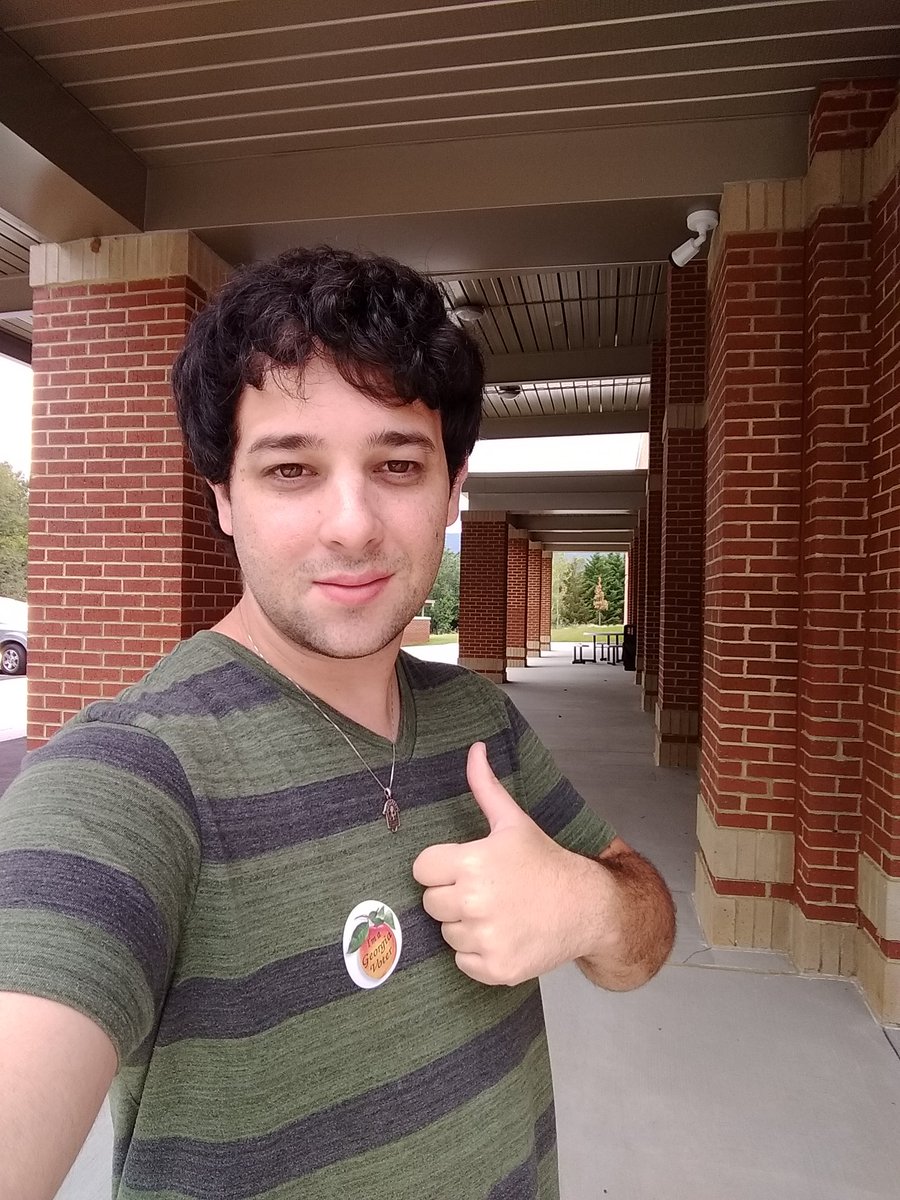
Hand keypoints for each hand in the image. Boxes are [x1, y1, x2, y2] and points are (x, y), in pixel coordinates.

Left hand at [412, 742, 597, 985]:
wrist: (586, 907)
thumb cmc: (545, 862)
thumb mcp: (513, 821)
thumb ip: (485, 786)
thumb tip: (475, 748)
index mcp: (473, 863)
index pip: (422, 869)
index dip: (442, 867)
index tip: (466, 867)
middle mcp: (475, 903)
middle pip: (431, 902)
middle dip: (453, 896)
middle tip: (486, 890)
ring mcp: (485, 939)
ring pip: (447, 933)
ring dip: (465, 925)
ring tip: (498, 912)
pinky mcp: (495, 968)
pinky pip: (462, 961)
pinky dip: (478, 953)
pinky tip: (503, 935)